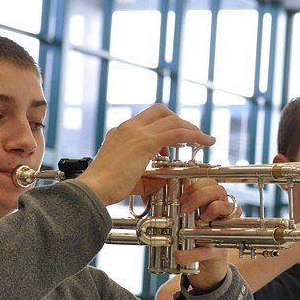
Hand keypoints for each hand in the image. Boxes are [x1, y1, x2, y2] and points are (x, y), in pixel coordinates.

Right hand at [76, 104, 214, 205]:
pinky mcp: (146, 142)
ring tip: (202, 139)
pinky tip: (205, 141)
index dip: (163, 126)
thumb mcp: (127, 178)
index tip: (172, 143)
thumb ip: (146, 178)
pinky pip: (177, 132)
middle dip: (178, 120)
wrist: (94, 189)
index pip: (146, 119)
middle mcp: (128, 127)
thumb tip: (162, 182)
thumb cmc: (104, 188)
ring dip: (190, 128)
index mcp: (120, 133)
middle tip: (190, 135)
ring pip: (172, 119)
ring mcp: (136, 132)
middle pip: (161, 111)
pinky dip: (194, 135)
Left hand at [171, 179, 236, 292]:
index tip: (182, 195)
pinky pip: (209, 247)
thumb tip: (147, 197)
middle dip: (200, 195)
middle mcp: (223, 209)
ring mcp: (225, 227)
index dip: (196, 185)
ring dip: (212, 210)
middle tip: (185, 208)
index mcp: (212, 200)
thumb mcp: (182, 220)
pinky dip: (192, 253)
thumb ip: (170, 208)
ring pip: (227, 207)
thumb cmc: (193, 235)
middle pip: (219, 189)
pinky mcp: (220, 249)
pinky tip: (179, 255)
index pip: (210, 181)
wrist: (204, 264)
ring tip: (197, 221)